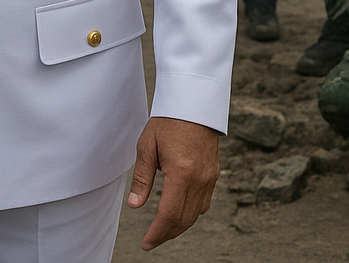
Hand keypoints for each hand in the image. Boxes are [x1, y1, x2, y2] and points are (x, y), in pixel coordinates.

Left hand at [127, 117, 219, 250]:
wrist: (194, 104)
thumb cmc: (168, 122)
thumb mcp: (147, 146)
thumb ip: (142, 177)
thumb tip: (135, 204)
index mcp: (181, 174)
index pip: (169, 214)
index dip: (157, 232)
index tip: (146, 243)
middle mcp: (199, 181)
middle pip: (183, 219)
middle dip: (166, 234)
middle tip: (151, 241)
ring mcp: (209, 179)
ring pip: (195, 214)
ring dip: (179, 226)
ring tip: (162, 230)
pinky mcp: (213, 175)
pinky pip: (203, 204)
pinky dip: (190, 214)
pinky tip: (179, 213)